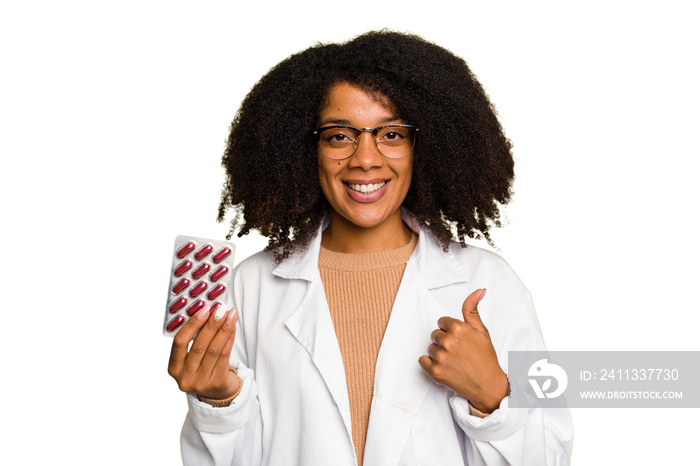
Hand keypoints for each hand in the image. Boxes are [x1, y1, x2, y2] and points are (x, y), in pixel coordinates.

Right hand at [168, 307, 241, 399]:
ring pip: (214, 350)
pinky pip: (225, 355)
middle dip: (212, 324)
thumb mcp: (191, 357)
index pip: (179, 342)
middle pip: (199, 345)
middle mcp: (185, 377)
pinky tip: (233, 326)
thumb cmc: (201, 367)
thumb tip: (209, 310)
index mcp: (174, 368)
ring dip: (224, 328)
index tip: (204, 309)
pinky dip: (230, 338)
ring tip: (231, 314)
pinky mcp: (217, 383)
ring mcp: (201, 382)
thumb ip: (195, 337)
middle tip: (221, 308)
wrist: (216, 392)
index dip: (192, 324)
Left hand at [418, 289, 507, 413]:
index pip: (442, 322)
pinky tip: (444, 367)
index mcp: (459, 329)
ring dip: (439, 353)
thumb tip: (479, 290)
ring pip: (430, 347)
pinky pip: (422, 361)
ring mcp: (441, 357)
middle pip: (435, 335)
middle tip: (458, 351)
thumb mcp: (482, 331)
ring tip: (454, 360)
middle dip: (445, 341)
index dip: (451, 330)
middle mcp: (448, 342)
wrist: (488, 385)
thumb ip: (473, 309)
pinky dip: (430, 364)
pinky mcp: (435, 372)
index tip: (459, 339)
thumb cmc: (486, 358)